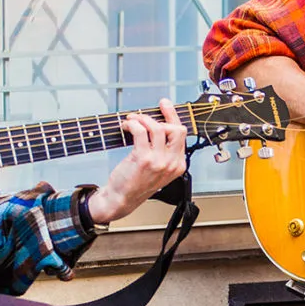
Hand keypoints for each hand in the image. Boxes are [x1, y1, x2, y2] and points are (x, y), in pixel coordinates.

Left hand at [86, 100, 188, 224]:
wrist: (122, 199)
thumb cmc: (136, 184)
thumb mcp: (158, 169)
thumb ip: (164, 151)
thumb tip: (158, 124)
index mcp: (178, 165)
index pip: (181, 134)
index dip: (172, 117)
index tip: (165, 106)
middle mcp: (171, 163)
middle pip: (176, 129)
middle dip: (162, 115)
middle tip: (147, 112)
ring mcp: (158, 161)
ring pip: (157, 127)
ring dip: (142, 119)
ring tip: (132, 120)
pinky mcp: (143, 159)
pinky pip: (140, 131)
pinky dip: (132, 124)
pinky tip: (126, 126)